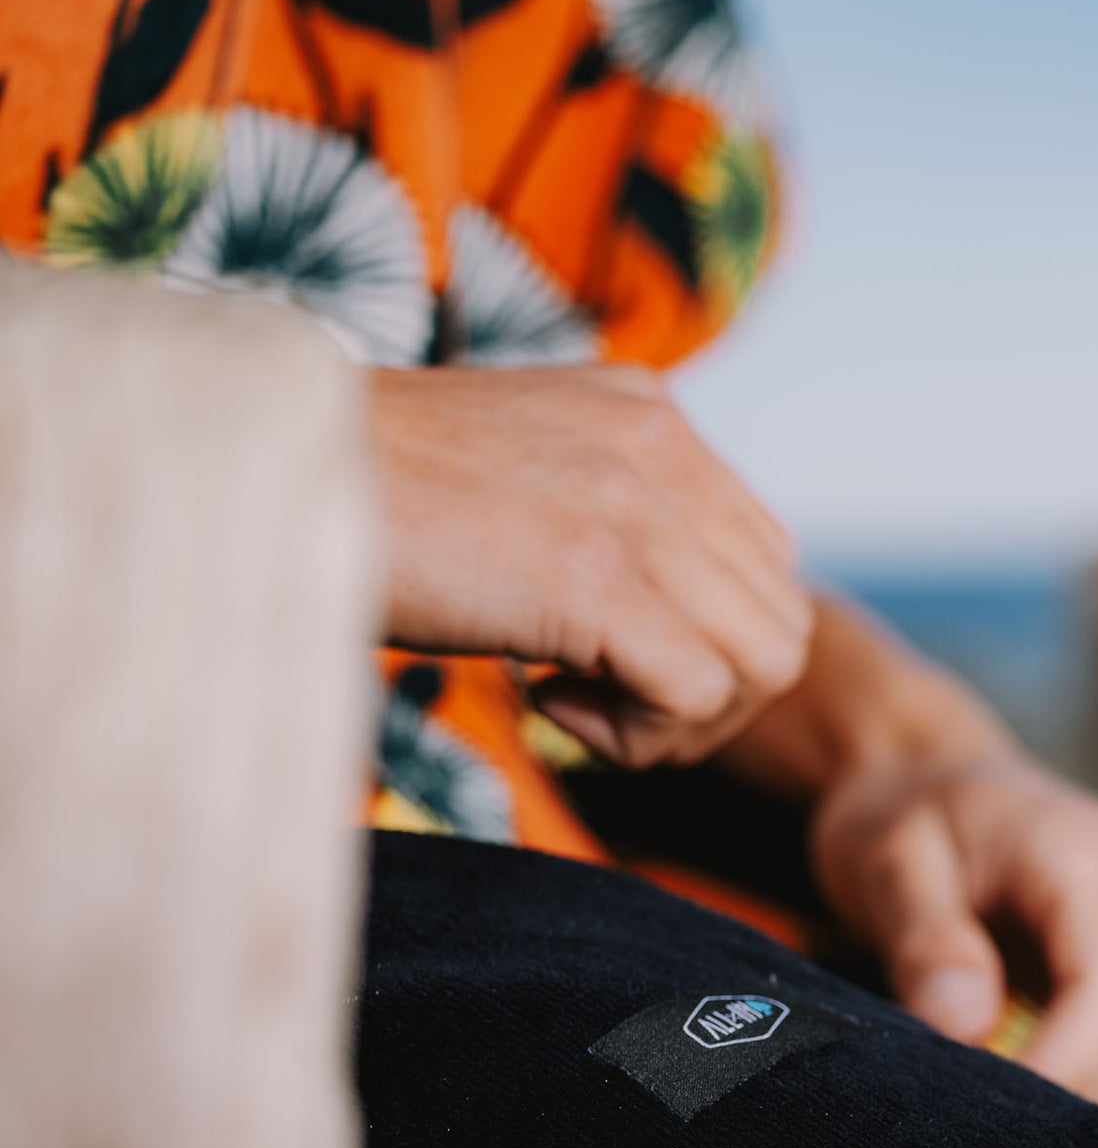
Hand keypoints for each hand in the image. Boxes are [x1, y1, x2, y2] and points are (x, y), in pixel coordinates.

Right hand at [369, 365, 811, 766]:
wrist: (267, 474)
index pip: (762, 558)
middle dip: (707, 695)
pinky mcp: (602, 577)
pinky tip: (541, 702)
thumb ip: (598, 519)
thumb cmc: (364, 498)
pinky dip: (635, 735)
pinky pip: (698, 695)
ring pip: (765, 660)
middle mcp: (662, 445)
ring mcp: (638, 506)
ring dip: (679, 720)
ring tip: (572, 703)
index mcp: (647, 413)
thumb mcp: (512, 482)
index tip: (600, 652)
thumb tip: (655, 628)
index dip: (702, 638)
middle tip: (600, 703)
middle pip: (781, 618)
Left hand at [811, 753, 1097, 1133]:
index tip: (986, 1127)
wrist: (938, 781)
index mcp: (1091, 857)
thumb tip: (965, 1026)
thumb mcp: (887, 860)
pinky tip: (1042, 1135)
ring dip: (1092, 1127)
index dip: (1063, 1074)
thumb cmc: (906, 817)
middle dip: (1066, 1111)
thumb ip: (927, 939)